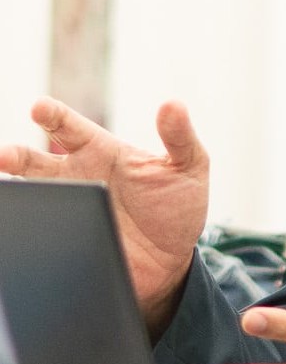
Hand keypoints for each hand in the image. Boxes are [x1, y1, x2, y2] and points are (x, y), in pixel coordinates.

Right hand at [0, 98, 208, 332]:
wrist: (171, 259)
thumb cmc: (178, 204)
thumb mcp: (188, 167)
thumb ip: (180, 137)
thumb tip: (173, 104)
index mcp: (102, 151)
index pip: (71, 127)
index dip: (54, 116)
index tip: (39, 107)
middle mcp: (75, 176)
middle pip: (35, 162)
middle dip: (15, 156)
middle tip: (4, 155)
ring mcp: (66, 209)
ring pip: (30, 196)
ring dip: (15, 193)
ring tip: (8, 193)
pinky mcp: (64, 239)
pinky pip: (39, 232)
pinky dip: (28, 228)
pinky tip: (23, 226)